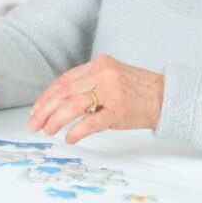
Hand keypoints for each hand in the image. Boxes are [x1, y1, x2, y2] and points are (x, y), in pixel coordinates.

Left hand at [28, 54, 163, 143]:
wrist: (166, 96)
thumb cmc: (137, 91)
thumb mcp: (111, 77)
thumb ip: (89, 84)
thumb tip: (61, 102)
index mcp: (99, 64)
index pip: (64, 80)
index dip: (47, 96)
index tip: (36, 110)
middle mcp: (103, 74)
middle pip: (65, 91)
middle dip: (45, 109)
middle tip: (35, 123)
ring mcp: (112, 91)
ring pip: (74, 104)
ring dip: (56, 119)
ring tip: (48, 130)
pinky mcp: (119, 110)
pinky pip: (92, 121)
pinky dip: (77, 130)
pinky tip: (69, 137)